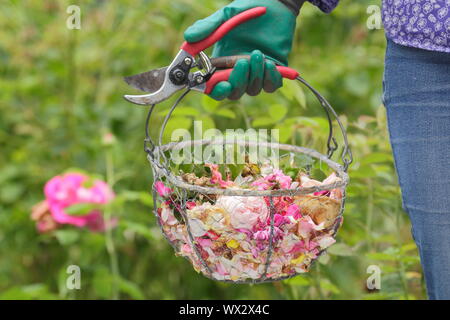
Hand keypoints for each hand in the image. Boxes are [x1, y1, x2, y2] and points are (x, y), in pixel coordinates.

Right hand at [184, 0, 298, 100]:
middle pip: (233, 92)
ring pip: (251, 89)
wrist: (274, 4)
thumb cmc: (246, 10)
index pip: (214, 86)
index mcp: (221, 63)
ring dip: (254, 74)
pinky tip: (269, 63)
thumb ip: (208, 28)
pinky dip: (270, 78)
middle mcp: (237, 72)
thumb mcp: (225, 17)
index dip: (217, 90)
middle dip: (237, 82)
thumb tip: (188, 37)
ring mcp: (255, 73)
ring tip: (257, 53)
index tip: (223, 85)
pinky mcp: (272, 72)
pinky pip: (270, 86)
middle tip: (242, 62)